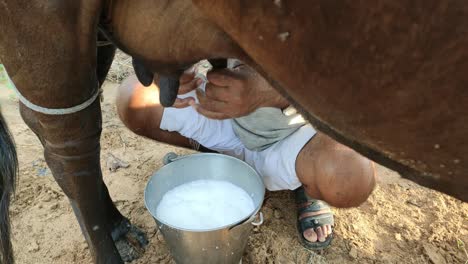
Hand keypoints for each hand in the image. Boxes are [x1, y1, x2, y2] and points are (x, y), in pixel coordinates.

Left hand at [173, 64, 288, 119]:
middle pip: (210, 91)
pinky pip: (213, 115)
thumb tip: (205, 66)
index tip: (212, 72)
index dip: (210, 74)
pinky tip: (196, 105)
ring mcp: (234, 109)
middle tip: (210, 82)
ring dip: (202, 96)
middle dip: (207, 85)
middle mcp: (235, 97)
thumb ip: (225, 68)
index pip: (213, 78)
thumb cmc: (252, 76)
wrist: (266, 92)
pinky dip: (202, 111)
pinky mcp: (232, 115)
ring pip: (208, 104)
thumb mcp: (242, 68)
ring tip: (201, 91)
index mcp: (238, 82)